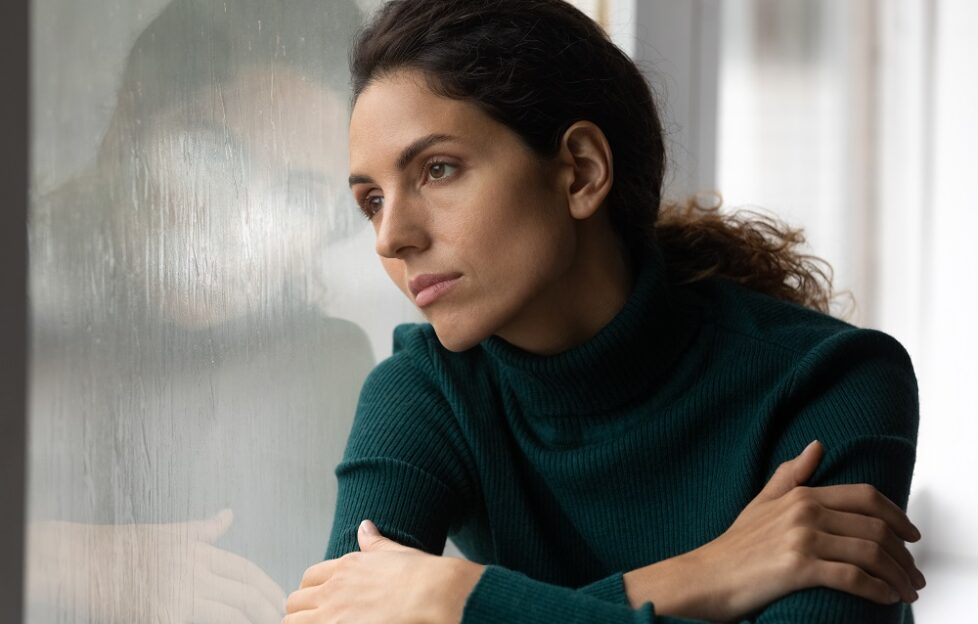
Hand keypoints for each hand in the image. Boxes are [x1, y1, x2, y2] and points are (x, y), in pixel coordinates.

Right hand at [26, 509, 286, 622]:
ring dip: (249, 621)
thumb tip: (228, 515)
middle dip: (266, 609)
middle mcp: (194, 571)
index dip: (267, 587)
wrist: (83, 562)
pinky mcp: (164, 615)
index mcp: (198, 551)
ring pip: (229, 613)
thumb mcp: (169, 533)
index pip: (245, 571)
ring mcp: (180, 595)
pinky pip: (203, 623)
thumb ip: (203, 530)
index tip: (280, 600)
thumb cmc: (126, 548)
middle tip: (280, 619)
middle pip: (244, 594)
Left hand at [285, 520, 485, 623]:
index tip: (320, 599)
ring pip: (293, 621)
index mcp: (345, 567)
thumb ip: (374, 543)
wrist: (434, 595)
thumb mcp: (394, 552)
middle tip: (316, 619)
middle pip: (296, 601)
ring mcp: (333, 615)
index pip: (310, 578)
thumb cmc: (421, 576)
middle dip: (302, 610)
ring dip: (301, 623)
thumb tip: (365, 526)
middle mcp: (334, 590)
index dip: (312, 590)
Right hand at [624, 440, 925, 621]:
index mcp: (801, 495)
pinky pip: (853, 578)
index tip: (912, 536)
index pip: (866, 497)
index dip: (897, 516)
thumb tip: (816, 446)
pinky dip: (877, 591)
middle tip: (914, 575)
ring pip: (870, 553)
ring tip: (905, 592)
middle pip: (875, 527)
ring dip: (896, 576)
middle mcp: (805, 512)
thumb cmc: (734, 546)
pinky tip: (885, 599)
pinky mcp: (798, 568)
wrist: (706, 577)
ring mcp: (802, 539)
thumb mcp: (762, 503)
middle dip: (903, 555)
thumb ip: (791, 475)